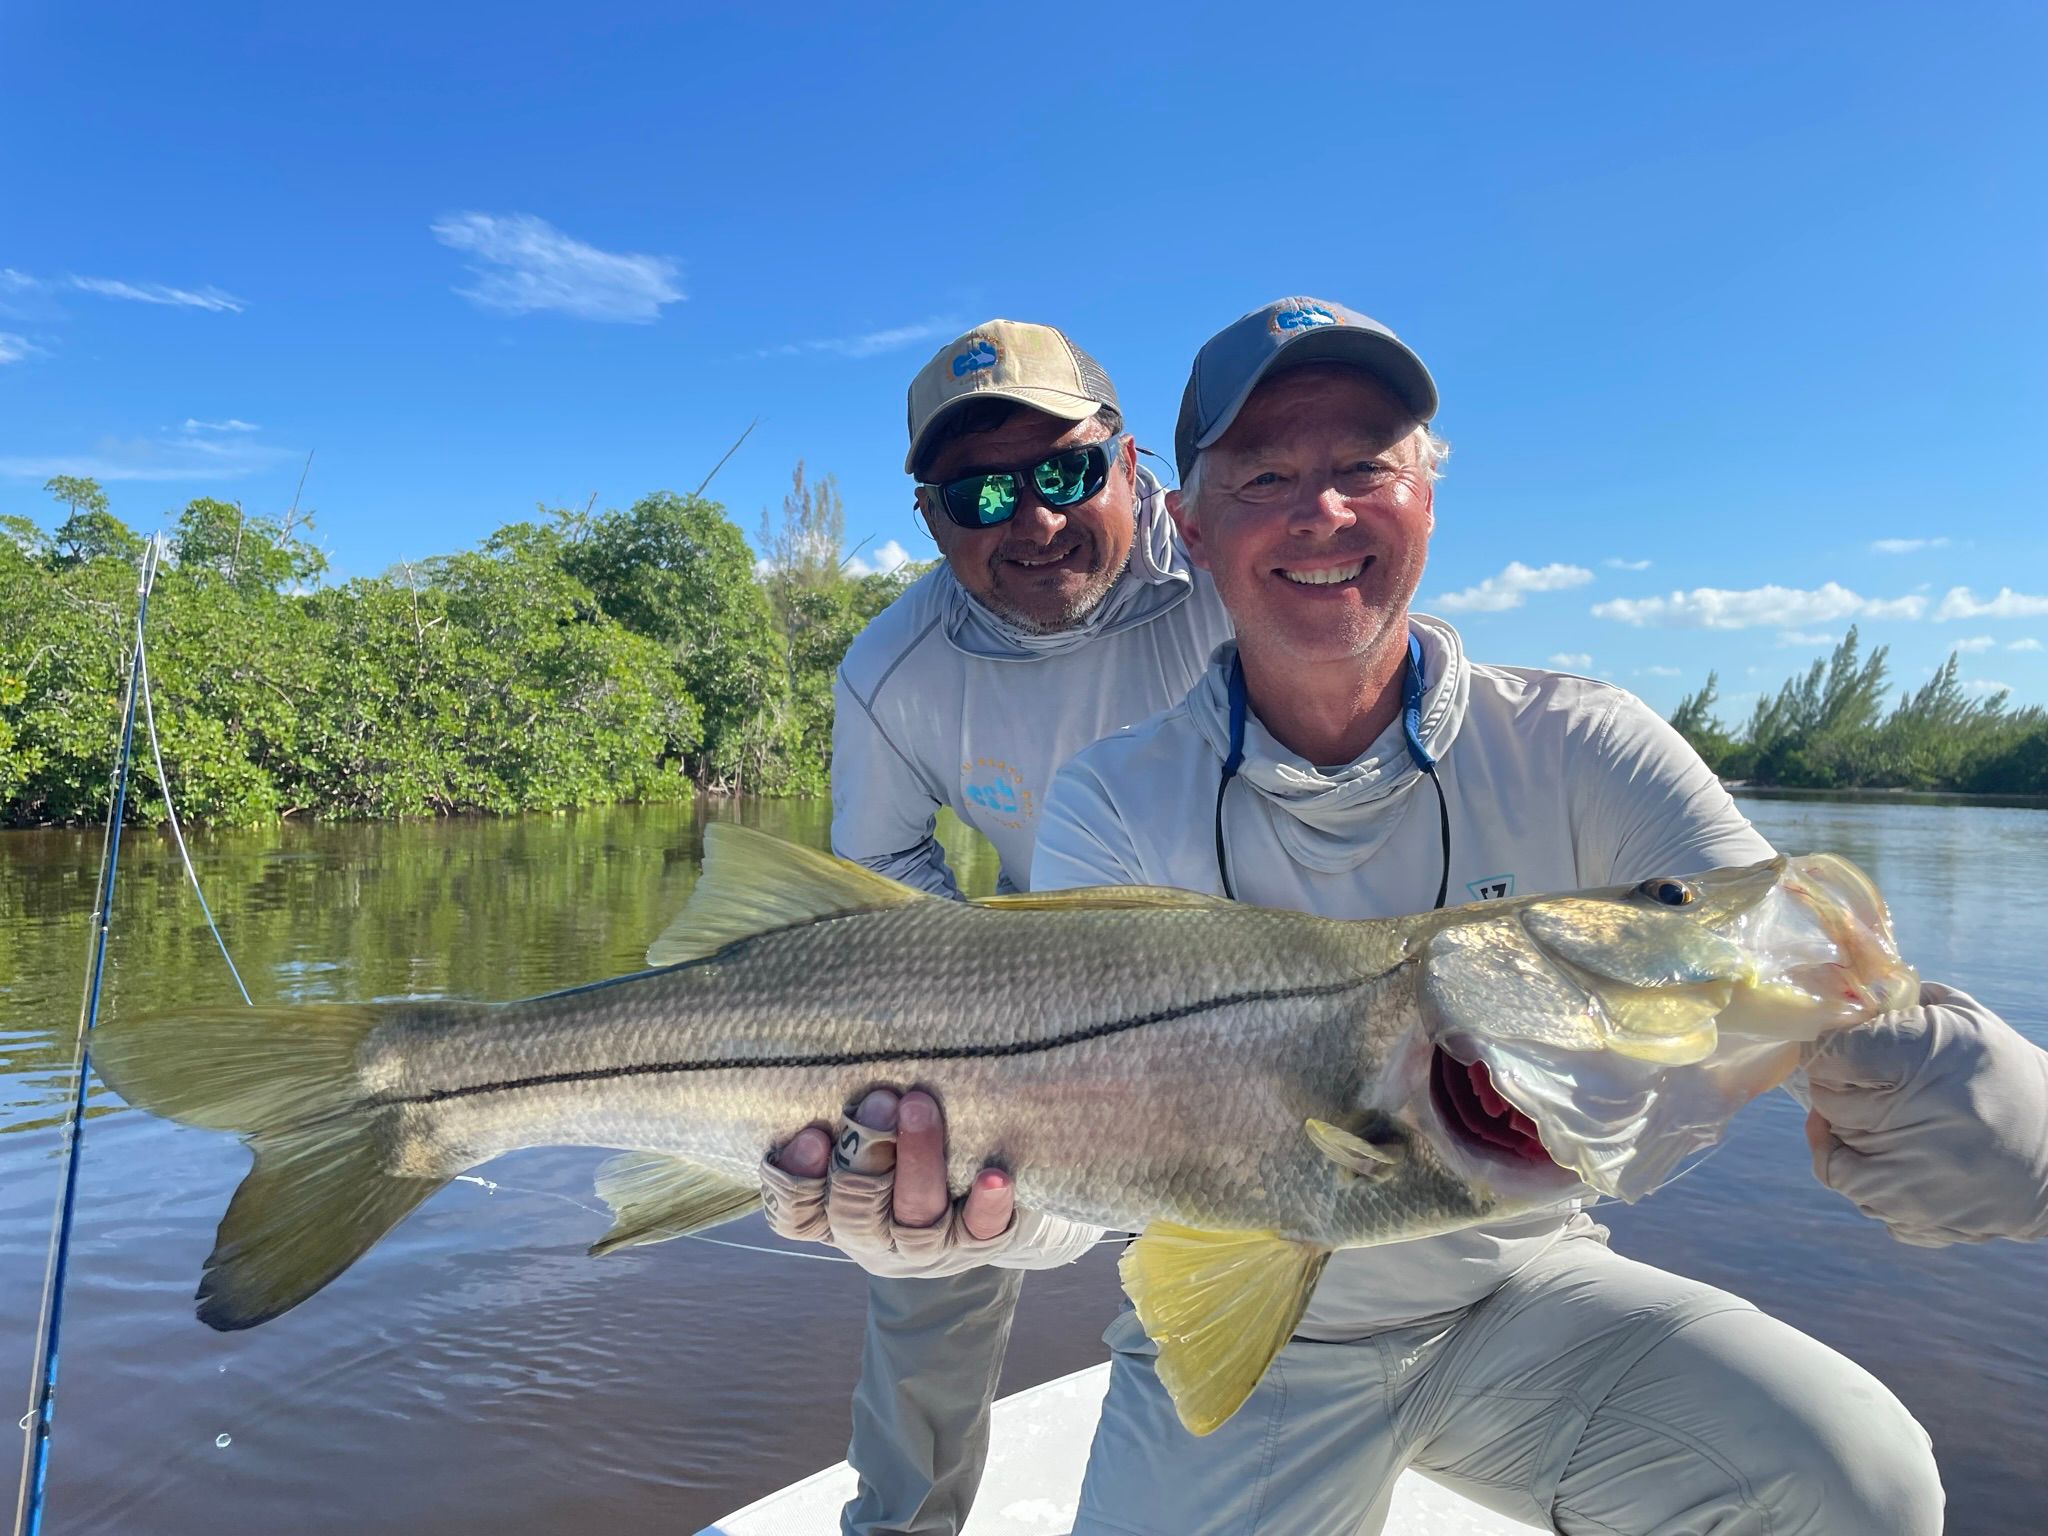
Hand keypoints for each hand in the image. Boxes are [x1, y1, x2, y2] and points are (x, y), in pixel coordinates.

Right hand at [759, 1087, 1022, 1275]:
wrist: (975, 1202)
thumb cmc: (896, 1146)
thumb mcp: (860, 1131)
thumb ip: (845, 1105)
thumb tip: (823, 1022)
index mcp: (831, 1212)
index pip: (794, 1212)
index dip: (797, 1178)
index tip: (813, 1133)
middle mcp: (871, 1237)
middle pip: (854, 1209)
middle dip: (865, 1152)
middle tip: (882, 1099)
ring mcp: (923, 1247)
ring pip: (912, 1218)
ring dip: (917, 1163)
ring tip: (921, 1107)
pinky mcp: (976, 1245)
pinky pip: (981, 1231)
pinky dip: (986, 1205)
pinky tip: (993, 1176)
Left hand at [1804, 981, 2047, 1246]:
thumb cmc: (2008, 1076)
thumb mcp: (1964, 1020)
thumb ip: (1903, 1002)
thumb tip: (1848, 996)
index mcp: (1921, 1061)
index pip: (1830, 1055)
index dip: (1831, 1047)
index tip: (1844, 1046)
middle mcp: (1910, 1125)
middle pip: (1827, 1101)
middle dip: (1839, 1088)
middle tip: (1870, 1084)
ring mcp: (1911, 1183)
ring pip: (1834, 1158)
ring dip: (1847, 1138)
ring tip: (1883, 1122)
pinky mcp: (1920, 1221)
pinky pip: (1862, 1198)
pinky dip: (1866, 1180)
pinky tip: (1892, 1160)